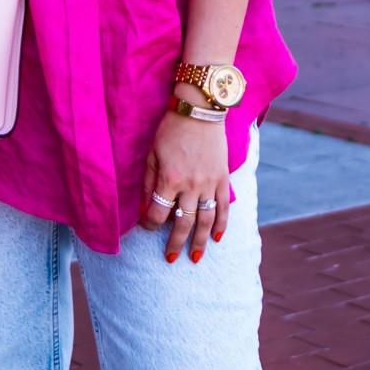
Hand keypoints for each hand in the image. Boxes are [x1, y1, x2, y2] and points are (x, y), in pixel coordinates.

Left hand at [139, 108, 229, 263]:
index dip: (150, 225)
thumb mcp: (151, 154)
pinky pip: (224, 207)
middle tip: (171, 258)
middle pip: (182, 223)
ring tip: (196, 257)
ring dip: (200, 241)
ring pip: (205, 220)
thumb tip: (146, 210)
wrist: (200, 111)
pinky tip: (217, 238)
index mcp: (169, 179)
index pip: (158, 213)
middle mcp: (190, 185)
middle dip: (175, 243)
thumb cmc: (170, 130)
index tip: (147, 227)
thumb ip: (149, 185)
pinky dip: (222, 224)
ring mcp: (209, 183)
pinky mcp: (222, 179)